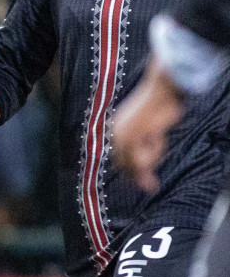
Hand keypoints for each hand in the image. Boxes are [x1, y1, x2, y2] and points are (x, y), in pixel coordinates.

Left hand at [112, 58, 184, 194]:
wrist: (162, 89)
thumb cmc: (161, 106)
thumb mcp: (152, 130)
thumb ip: (147, 149)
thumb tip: (147, 173)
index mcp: (115, 131)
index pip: (120, 161)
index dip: (132, 174)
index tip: (145, 184)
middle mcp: (114, 135)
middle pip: (126, 167)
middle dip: (141, 175)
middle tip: (152, 187)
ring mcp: (121, 137)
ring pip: (137, 164)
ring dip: (154, 155)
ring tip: (158, 135)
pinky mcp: (131, 137)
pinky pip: (143, 158)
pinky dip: (154, 150)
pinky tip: (157, 133)